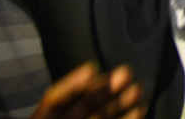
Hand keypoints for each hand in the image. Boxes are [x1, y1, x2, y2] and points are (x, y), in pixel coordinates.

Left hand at [30, 62, 144, 118]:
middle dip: (104, 90)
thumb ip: (58, 100)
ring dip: (119, 103)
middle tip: (127, 73)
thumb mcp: (45, 118)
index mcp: (43, 118)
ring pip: (98, 116)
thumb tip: (87, 71)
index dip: (72, 84)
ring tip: (138, 90)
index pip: (55, 99)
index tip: (91, 69)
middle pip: (82, 106)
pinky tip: (140, 111)